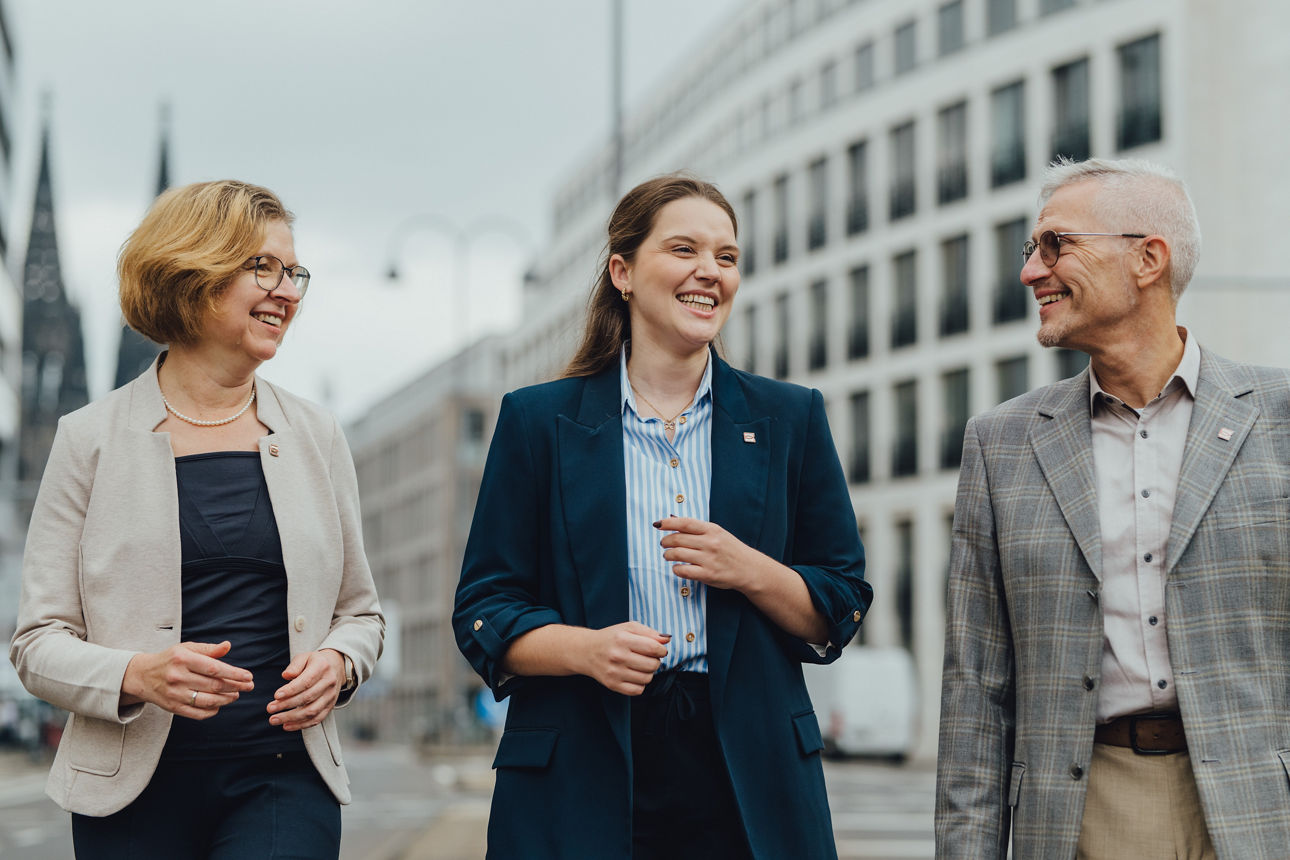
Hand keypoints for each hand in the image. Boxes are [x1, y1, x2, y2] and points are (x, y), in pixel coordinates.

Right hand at [121, 640, 253, 719]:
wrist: (142, 675)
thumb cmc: (170, 659)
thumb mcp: (186, 648)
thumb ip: (208, 649)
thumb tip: (228, 646)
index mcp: (182, 659)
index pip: (214, 668)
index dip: (234, 674)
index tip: (248, 676)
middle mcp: (177, 677)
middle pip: (214, 685)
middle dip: (235, 687)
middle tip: (248, 686)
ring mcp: (174, 694)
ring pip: (208, 701)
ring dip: (227, 699)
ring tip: (236, 695)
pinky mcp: (172, 707)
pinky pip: (198, 713)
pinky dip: (212, 710)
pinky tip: (220, 705)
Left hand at [268, 649, 345, 730]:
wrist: (336, 667)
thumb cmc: (315, 662)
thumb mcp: (305, 657)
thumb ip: (295, 666)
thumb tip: (286, 676)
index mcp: (322, 667)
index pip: (306, 681)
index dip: (290, 690)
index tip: (276, 696)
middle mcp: (329, 682)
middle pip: (307, 697)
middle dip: (286, 705)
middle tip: (270, 708)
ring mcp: (331, 696)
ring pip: (311, 711)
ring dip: (291, 718)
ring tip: (274, 719)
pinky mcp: (330, 706)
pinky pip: (316, 719)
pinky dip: (301, 725)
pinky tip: (286, 726)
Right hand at [575, 622, 669, 695]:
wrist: (586, 651)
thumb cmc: (611, 638)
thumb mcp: (629, 628)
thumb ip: (649, 632)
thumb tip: (666, 640)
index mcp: (622, 639)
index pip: (653, 648)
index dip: (661, 650)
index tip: (659, 650)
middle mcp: (617, 656)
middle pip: (652, 665)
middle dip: (656, 661)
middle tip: (649, 658)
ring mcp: (614, 672)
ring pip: (647, 679)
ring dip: (648, 672)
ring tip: (641, 666)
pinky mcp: (612, 685)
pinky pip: (638, 690)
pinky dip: (640, 684)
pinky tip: (634, 675)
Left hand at [655, 516, 758, 590]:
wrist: (749, 568)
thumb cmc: (730, 549)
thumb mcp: (717, 533)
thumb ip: (697, 528)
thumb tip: (673, 520)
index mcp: (712, 530)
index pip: (685, 523)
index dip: (668, 523)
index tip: (658, 525)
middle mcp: (710, 543)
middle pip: (678, 539)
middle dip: (665, 541)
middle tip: (663, 544)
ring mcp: (709, 559)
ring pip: (678, 554)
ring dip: (668, 555)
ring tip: (668, 555)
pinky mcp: (708, 574)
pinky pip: (684, 571)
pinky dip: (676, 569)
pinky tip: (677, 567)